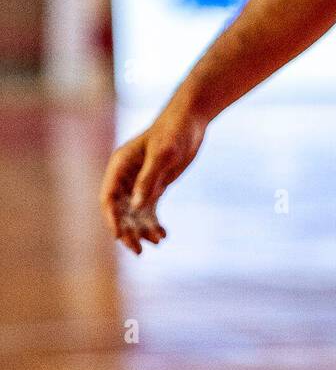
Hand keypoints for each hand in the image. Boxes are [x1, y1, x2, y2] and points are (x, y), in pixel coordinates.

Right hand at [99, 99, 207, 254]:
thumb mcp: (162, 154)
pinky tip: (163, 235)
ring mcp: (140, 182)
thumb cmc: (174, 131)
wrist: (192, 119)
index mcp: (120, 165)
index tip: (119, 236)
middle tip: (138, 250)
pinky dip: (154, 223)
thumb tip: (137, 206)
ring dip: (142, 230)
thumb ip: (148, 179)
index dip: (111, 219)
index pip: (108, 198)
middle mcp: (126, 176)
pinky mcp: (155, 185)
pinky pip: (149, 210)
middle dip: (127, 231)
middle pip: (120, 211)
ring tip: (157, 241)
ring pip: (135, 214)